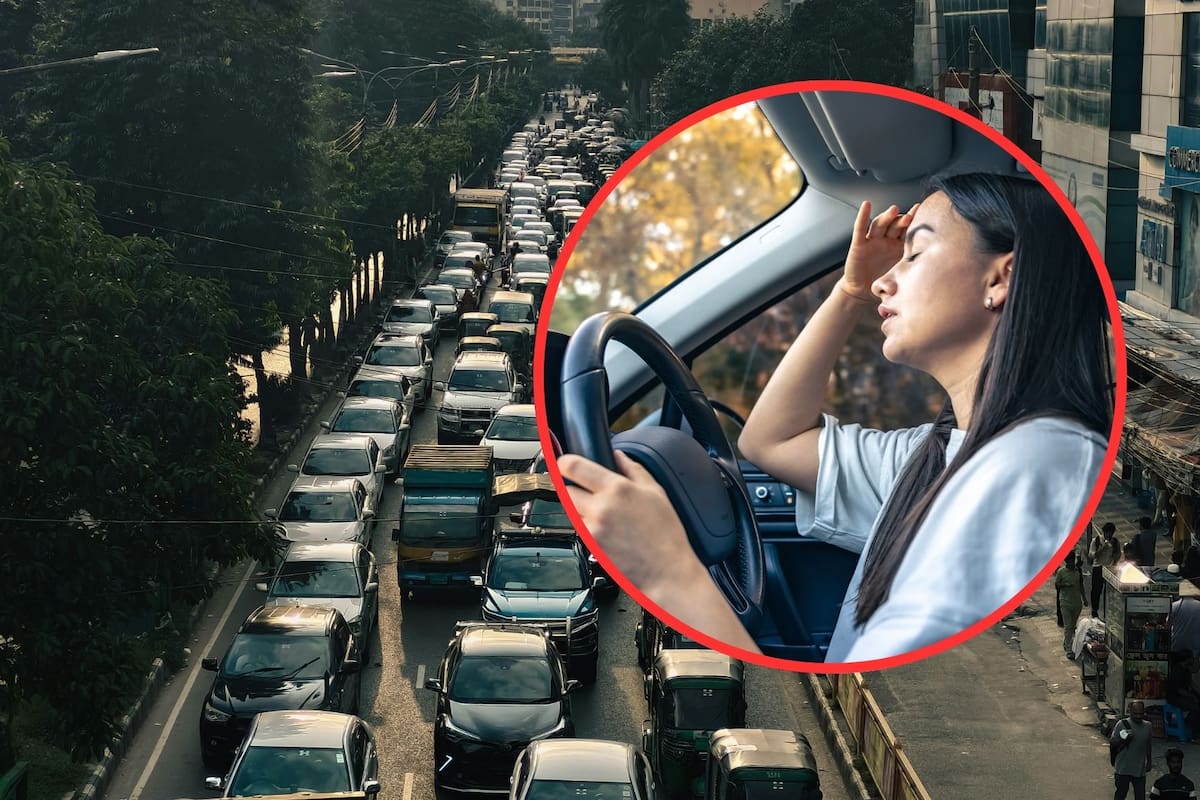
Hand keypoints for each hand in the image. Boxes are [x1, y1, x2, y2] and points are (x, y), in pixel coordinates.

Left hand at [558, 451, 704, 600]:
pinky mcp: (590, 546)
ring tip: (604, 514)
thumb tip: (619, 456)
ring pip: (571, 510)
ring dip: (580, 508)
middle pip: (566, 490)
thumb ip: (634, 469)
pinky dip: (587, 526)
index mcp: (618, 489)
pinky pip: (579, 529)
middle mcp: (601, 507)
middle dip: (573, 488)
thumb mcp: (656, 493)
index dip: (564, 462)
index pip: (574, 467)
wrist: (667, 571)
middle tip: (587, 490)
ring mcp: (593, 528)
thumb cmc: (667, 536)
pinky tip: (607, 530)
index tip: (564, 462)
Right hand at [839, 201, 919, 300]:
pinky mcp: (858, 245)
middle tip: (910, 216)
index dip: (914, 221)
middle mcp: (886, 241)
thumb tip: (903, 284)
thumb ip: (901, 278)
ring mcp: (872, 241)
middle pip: (895, 226)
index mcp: (898, 247)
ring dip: (887, 217)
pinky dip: (863, 216)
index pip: (907, 230)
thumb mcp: (896, 279)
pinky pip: (860, 229)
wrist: (861, 291)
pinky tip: (867, 205)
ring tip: (894, 210)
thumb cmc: (880, 283)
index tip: (923, 211)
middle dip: (902, 220)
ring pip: (880, 225)